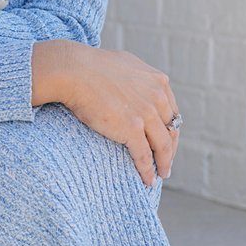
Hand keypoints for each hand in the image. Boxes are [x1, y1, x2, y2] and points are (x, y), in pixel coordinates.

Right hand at [54, 44, 180, 185]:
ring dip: (163, 164)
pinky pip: (144, 156)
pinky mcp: (132, 129)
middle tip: (165, 162)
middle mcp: (157, 97)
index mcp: (158, 81)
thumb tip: (137, 84)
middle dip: (170, 149)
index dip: (170, 129)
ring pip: (163, 146)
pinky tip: (147, 180)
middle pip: (171, 130)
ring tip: (160, 174)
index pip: (172, 112)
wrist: (74, 70)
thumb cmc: (91, 66)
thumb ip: (138, 77)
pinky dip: (147, 171)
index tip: (166, 140)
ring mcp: (146, 114)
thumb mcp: (126, 65)